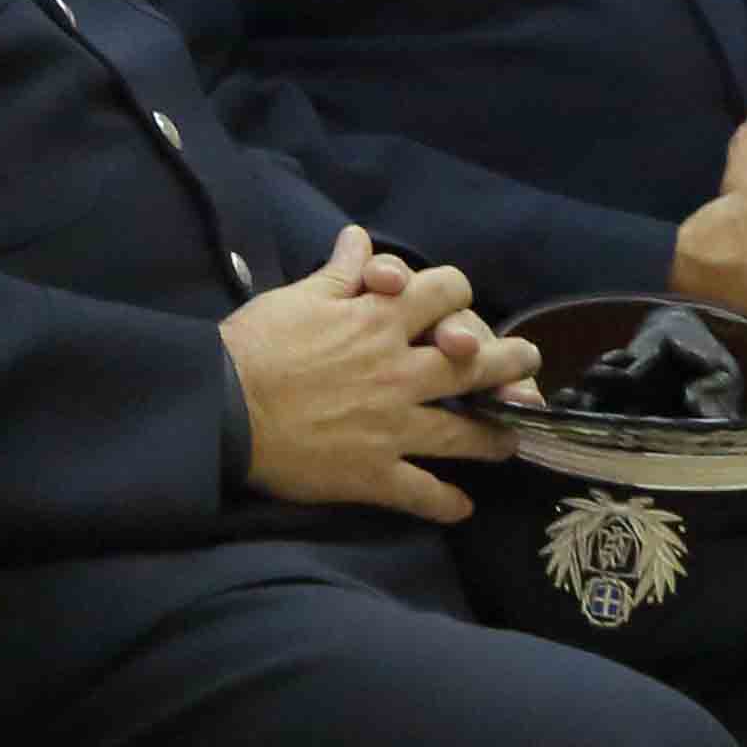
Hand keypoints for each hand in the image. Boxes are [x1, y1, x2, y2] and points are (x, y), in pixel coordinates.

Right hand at [220, 229, 532, 521]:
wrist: (220, 409)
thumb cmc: (253, 346)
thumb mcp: (296, 297)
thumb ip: (338, 271)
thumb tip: (360, 238)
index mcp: (379, 320)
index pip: (445, 293)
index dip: (457, 295)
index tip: (456, 307)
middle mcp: (398, 371)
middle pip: (475, 362)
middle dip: (510, 361)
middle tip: (527, 365)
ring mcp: (392, 425)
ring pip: (464, 432)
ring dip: (495, 436)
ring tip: (512, 440)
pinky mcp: (373, 473)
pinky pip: (422, 492)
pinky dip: (445, 503)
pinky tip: (463, 509)